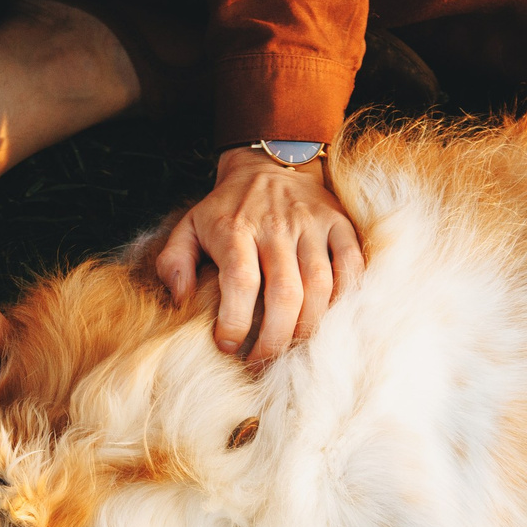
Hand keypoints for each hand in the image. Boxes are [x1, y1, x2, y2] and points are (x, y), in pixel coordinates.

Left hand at [154, 149, 364, 363]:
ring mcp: (311, 223)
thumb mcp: (189, 227)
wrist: (268, 164)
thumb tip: (181, 300)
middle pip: (285, 293)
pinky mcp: (338, 223)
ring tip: (291, 351)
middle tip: (262, 363)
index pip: (240, 281)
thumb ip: (175, 262)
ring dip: (308, 328)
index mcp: (235, 229)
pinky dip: (344, 299)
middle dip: (275, 339)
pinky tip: (326, 320)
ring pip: (320, 286)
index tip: (228, 347)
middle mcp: (276, 225)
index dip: (236, 322)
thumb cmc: (227, 209)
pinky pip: (351, 266)